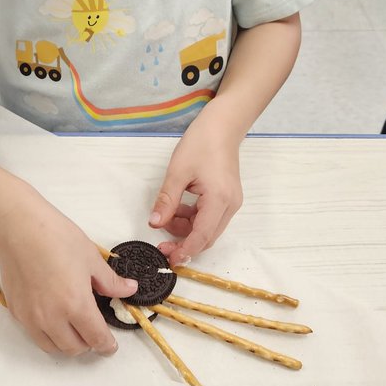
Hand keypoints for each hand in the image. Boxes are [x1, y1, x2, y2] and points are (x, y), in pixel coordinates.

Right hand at [0, 184, 137, 355]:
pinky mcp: (17, 312)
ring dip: (66, 343)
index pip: (96, 338)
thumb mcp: (90, 257)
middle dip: (88, 344)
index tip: (110, 346)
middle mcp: (53, 318)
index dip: (106, 345)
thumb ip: (110, 281)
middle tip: (93, 331)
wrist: (18, 229)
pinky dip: (47, 333)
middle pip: (74, 348)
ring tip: (73, 327)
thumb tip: (128, 290)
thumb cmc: (55, 237)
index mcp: (76, 305)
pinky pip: (35, 334)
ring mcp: (31, 317)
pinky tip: (52, 316)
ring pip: (53, 347)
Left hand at [148, 111, 242, 264]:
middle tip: (162, 246)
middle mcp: (230, 206)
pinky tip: (179, 208)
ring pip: (208, 229)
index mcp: (219, 200)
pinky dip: (194, 219)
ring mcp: (231, 202)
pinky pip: (210, 218)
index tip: (169, 260)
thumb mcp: (177, 172)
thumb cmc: (201, 143)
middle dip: (184, 244)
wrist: (222, 125)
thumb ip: (167, 200)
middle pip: (207, 238)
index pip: (202, 236)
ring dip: (187, 230)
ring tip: (167, 217)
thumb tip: (155, 223)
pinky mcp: (228, 198)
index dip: (185, 251)